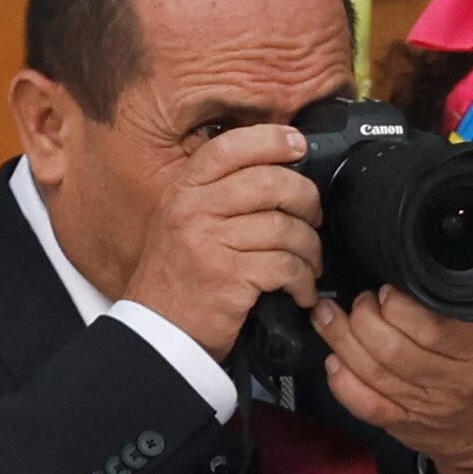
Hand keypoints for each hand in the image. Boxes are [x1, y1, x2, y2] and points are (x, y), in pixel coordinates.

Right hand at [119, 125, 322, 357]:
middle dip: (306, 199)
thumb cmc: (176, 282)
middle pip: (269, 182)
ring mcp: (211, 241)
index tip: (298, 145)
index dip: (271, 140)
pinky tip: (302, 291)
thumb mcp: (181, 224)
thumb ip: (216, 196)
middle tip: (314, 217)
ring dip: (310, 249)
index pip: (230, 147)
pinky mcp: (230, 277)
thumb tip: (271, 175)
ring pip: (285, 227)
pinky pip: (286, 267)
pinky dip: (303, 281)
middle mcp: (194, 209)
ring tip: (310, 264)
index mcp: (184, 190)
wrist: (158, 333)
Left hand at [315, 285, 472, 473]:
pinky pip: (366, 406)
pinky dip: (343, 383)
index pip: (431, 328)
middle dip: (364, 318)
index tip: (388, 290)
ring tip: (328, 315)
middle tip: (362, 301)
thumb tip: (451, 249)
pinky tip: (333, 360)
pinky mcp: (404, 424)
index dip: (398, 305)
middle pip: (392, 349)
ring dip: (341, 340)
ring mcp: (425, 407)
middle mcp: (453, 382)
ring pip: (373, 373)